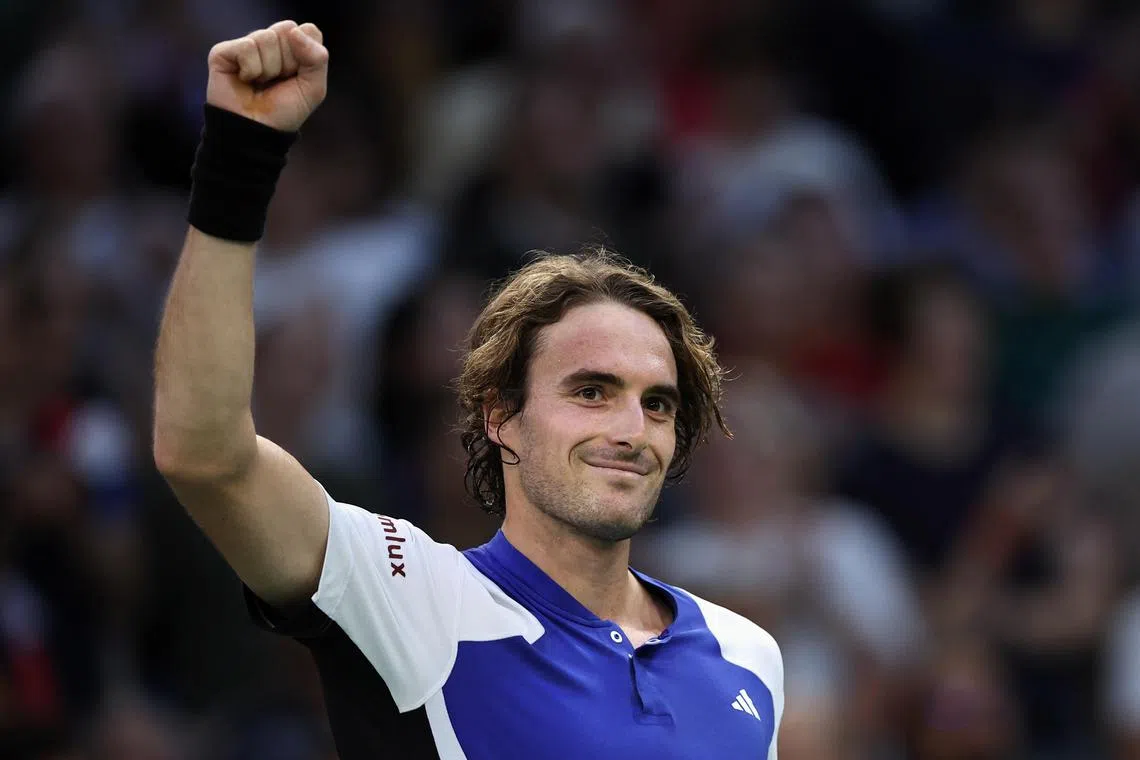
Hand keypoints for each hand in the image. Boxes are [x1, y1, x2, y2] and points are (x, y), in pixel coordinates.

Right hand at [206, 20, 328, 132]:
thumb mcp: (313, 88)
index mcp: (292, 48)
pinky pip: (247, 47)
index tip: (297, 76)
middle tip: (277, 81)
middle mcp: (269, 43)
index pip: (308, 30)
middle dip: (288, 62)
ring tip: (260, 83)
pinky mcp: (224, 51)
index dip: (307, 55)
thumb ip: (318, 58)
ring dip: (269, 69)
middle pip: (287, 29)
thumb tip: (294, 31)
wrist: (257, 132)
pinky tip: (245, 80)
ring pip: (267, 37)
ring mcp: (247, 45)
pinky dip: (251, 70)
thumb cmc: (284, 112)